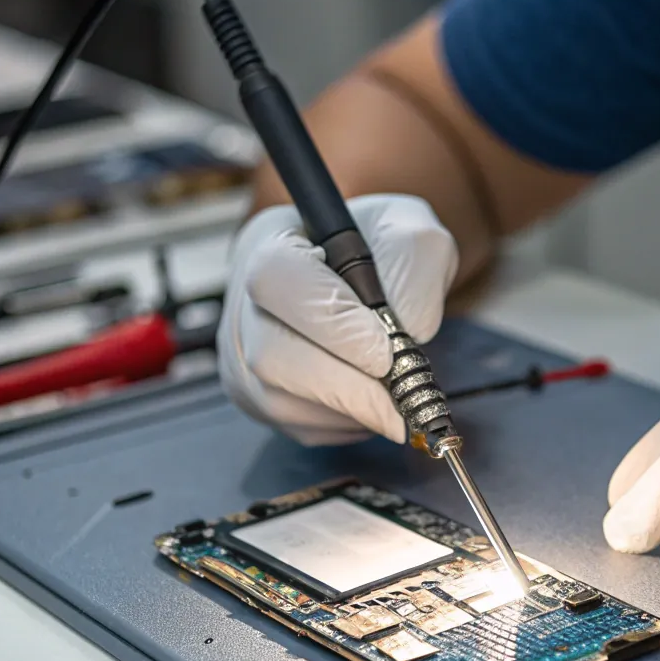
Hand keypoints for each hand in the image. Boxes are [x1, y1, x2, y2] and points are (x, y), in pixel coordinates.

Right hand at [218, 194, 458, 444]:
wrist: (372, 279)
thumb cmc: (382, 252)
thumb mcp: (412, 233)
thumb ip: (415, 265)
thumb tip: (410, 330)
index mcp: (271, 246)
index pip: (280, 282)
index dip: (334, 324)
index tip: (386, 354)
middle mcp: (244, 304)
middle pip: (271, 357)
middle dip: (347, 387)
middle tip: (402, 403)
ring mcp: (243, 359)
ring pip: (285, 402)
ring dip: (352, 409)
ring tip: (395, 395)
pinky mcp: (261, 402)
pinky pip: (302, 427)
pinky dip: (348, 423)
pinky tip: (373, 400)